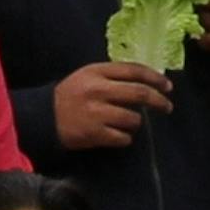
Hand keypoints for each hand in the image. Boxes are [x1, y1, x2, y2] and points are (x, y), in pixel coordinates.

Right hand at [46, 60, 171, 151]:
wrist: (42, 117)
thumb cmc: (70, 95)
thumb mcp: (88, 75)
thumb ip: (113, 75)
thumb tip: (146, 80)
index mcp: (98, 72)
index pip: (135, 71)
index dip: (155, 78)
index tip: (167, 86)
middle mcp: (98, 90)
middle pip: (139, 94)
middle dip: (159, 101)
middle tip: (167, 107)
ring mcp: (96, 113)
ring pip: (133, 118)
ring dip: (137, 122)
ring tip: (131, 123)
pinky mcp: (93, 134)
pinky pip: (122, 138)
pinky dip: (125, 138)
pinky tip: (120, 136)